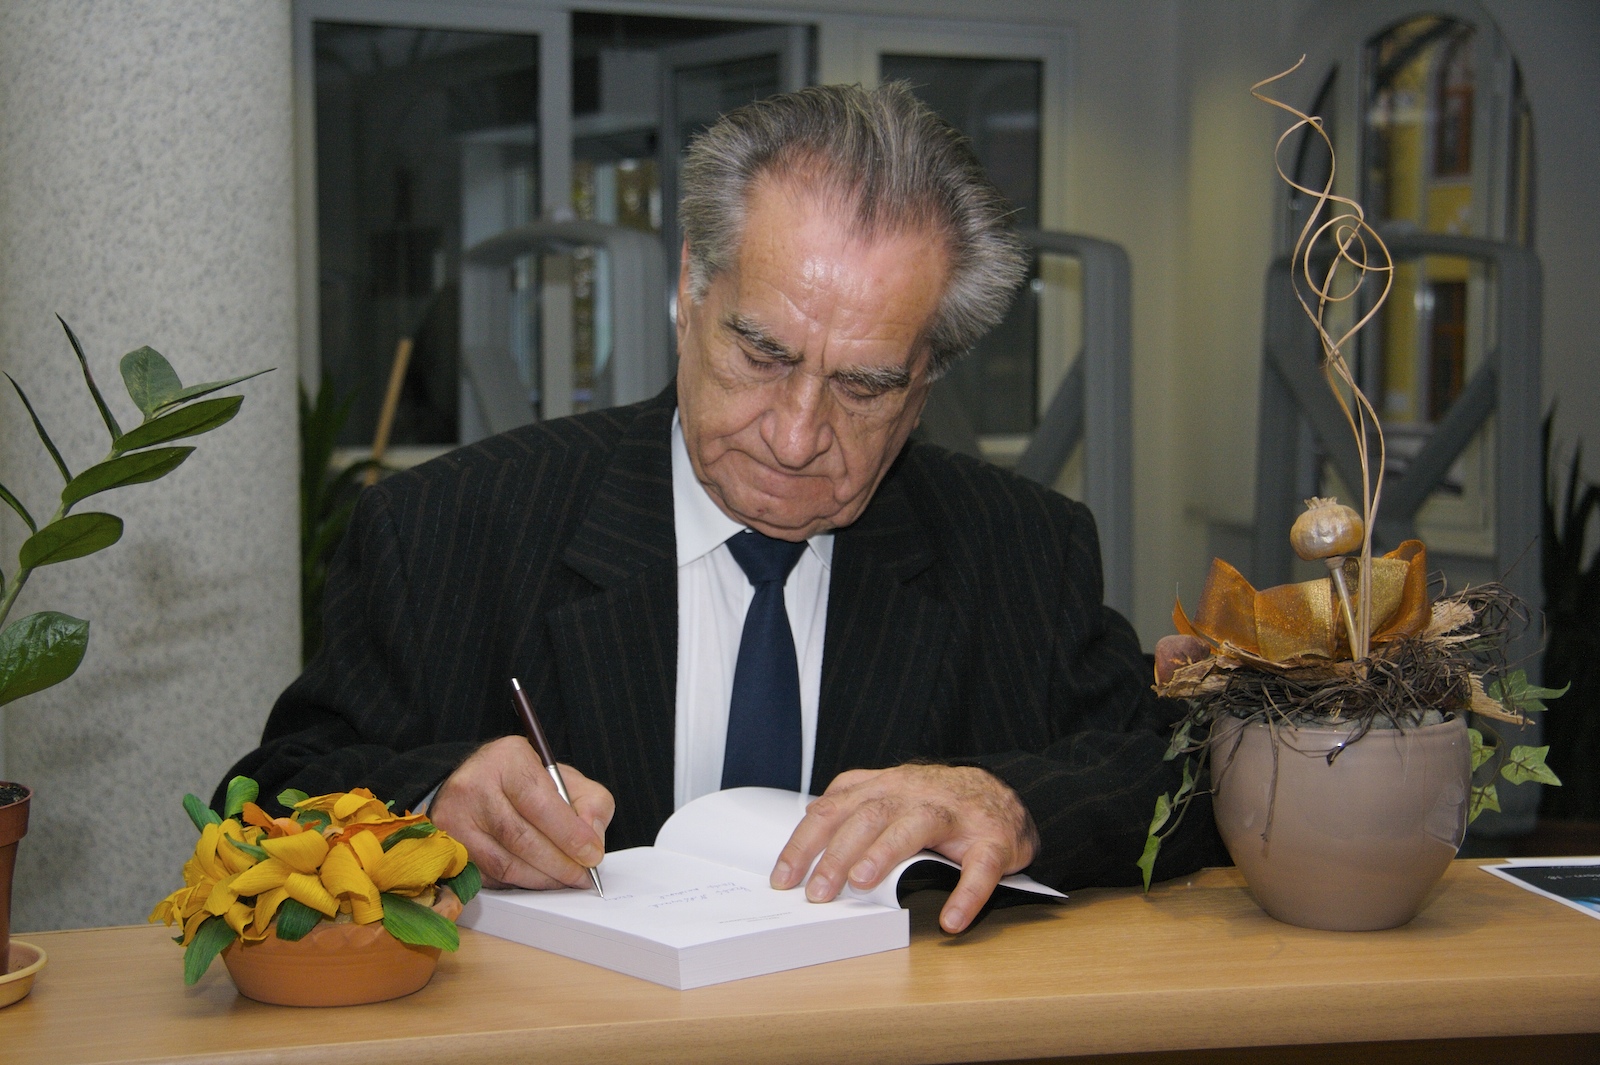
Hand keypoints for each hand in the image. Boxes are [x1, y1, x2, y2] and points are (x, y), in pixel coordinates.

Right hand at [428, 736, 614, 889]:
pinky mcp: (449, 846)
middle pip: (521, 837)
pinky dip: (518, 883)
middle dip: (559, 863)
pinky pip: (488, 876)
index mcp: (508, 759)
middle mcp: (474, 785)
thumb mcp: (565, 778)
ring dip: (540, 879)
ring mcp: (454, 818)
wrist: (475, 784)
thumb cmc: (524, 783)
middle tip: (582, 876)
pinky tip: (537, 879)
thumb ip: (591, 803)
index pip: (541, 803)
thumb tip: (592, 840)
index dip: (570, 835)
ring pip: (503, 863)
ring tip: (564, 880)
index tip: (592, 855)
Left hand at [769, 764, 1038, 932]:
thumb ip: (853, 800)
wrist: (1007, 793)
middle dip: (838, 854)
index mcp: (886, 788)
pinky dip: (967, 893)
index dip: (805, 843)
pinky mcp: (993, 839)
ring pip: (916, 826)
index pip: (835, 810)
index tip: (783, 878)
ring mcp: (956, 815)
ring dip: (886, 853)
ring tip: (862, 883)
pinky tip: (950, 918)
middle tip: (817, 892)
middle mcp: (916, 795)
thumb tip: (810, 816)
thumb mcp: (892, 790)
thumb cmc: (939, 800)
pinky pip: (980, 866)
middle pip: (870, 816)